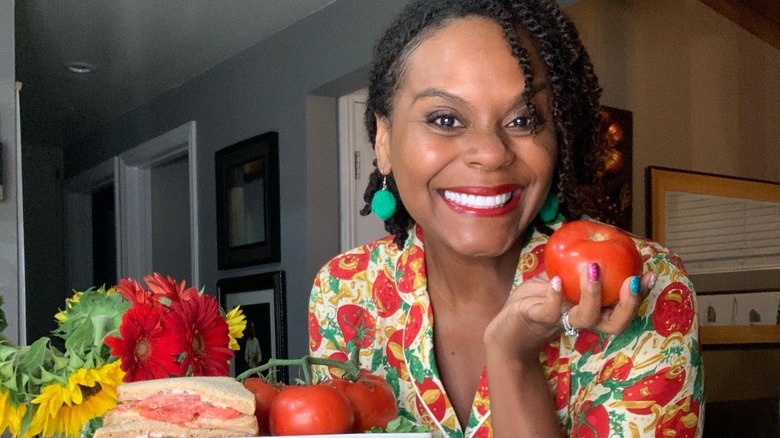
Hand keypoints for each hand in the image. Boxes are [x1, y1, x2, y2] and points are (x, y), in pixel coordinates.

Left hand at [484, 263, 655, 361]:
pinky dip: (554, 295)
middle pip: (615, 323)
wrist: (507, 326)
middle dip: (628, 303)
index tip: (650, 274)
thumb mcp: (560, 278)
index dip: (639, 296)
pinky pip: (549, 310)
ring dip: (593, 294)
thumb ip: (576, 265)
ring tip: (594, 268)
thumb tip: (596, 236)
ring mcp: (560, 322)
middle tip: (633, 280)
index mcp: (592, 312)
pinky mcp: (537, 319)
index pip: (622, 309)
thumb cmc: (537, 300)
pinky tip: (557, 280)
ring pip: (585, 317)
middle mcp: (581, 321)